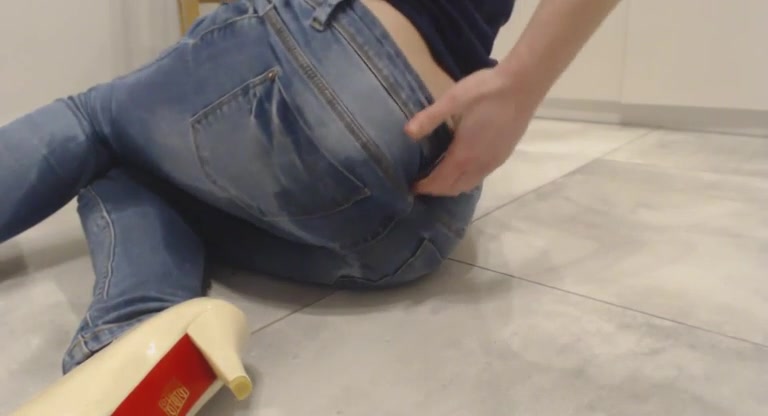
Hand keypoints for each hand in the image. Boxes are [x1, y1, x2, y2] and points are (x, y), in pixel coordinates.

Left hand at [406, 67, 536, 195]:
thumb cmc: (486, 91)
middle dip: (436, 190)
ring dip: (452, 187)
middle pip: (454, 188)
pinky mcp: (503, 155)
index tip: (411, 186)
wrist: (523, 85)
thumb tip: (407, 133)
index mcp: (464, 154)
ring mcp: (493, 162)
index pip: (440, 181)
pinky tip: (461, 167)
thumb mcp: (453, 100)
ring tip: (438, 179)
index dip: (425, 187)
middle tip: (421, 184)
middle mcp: (479, 164)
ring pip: (469, 185)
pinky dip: (465, 180)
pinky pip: (480, 177)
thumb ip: (430, 118)